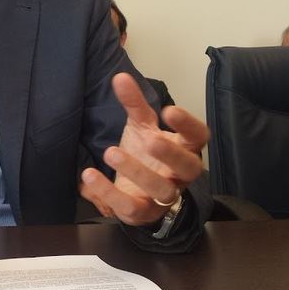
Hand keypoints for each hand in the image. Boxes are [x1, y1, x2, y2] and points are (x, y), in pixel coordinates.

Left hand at [80, 73, 207, 226]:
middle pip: (188, 167)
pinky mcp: (143, 212)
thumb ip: (133, 104)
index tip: (170, 110)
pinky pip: (131, 207)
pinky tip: (89, 176)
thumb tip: (120, 77)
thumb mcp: (140, 126)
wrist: (137, 192)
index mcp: (184, 147)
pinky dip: (109, 193)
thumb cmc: (145, 153)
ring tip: (111, 153)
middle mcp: (180, 174)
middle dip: (170, 154)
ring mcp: (164, 196)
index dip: (189, 124)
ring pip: (162, 190)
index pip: (199, 136)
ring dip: (137, 172)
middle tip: (150, 140)